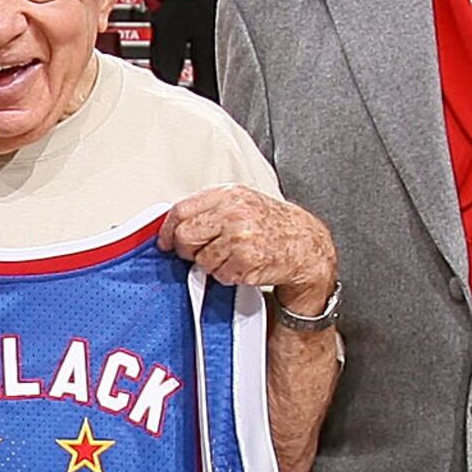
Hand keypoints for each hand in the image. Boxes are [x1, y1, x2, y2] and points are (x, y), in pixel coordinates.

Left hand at [160, 184, 337, 315]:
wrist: (306, 244)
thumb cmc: (272, 224)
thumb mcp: (242, 202)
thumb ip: (210, 209)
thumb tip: (174, 225)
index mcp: (229, 195)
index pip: (181, 210)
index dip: (168, 229)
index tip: (165, 241)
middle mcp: (234, 214)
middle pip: (185, 237)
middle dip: (187, 250)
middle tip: (201, 251)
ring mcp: (240, 239)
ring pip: (201, 260)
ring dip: (212, 264)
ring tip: (232, 255)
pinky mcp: (246, 263)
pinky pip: (219, 275)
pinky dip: (227, 275)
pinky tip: (243, 265)